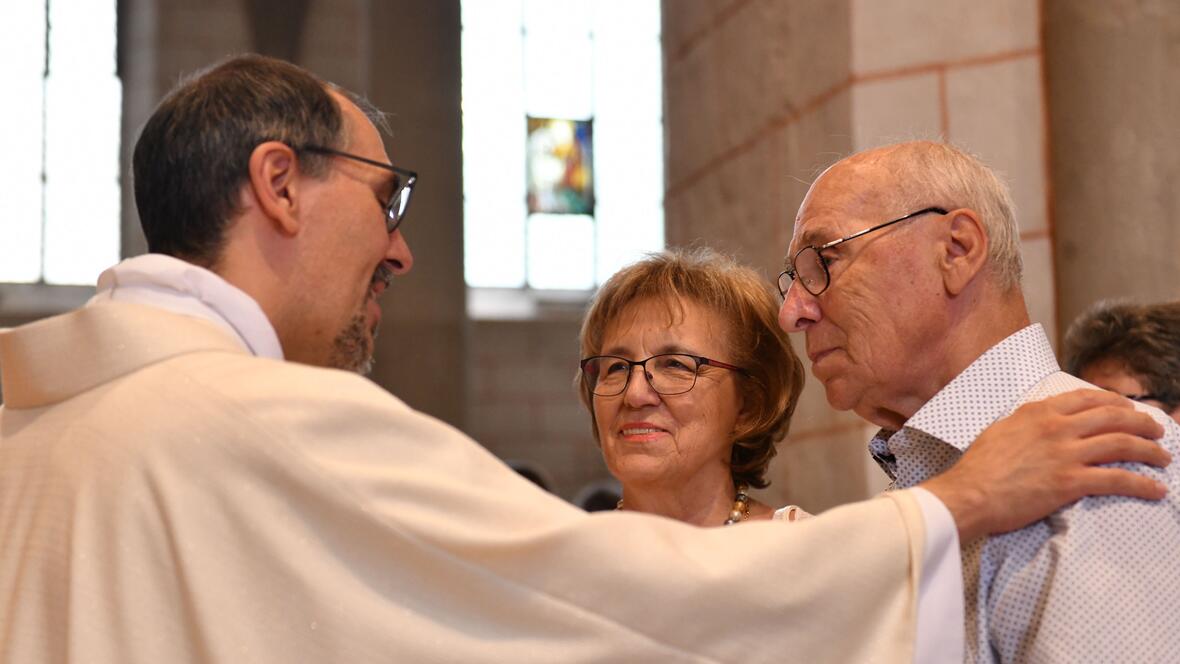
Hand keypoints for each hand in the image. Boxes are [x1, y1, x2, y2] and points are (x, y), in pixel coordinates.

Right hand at [920, 389, 1169, 542]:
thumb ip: (1027, 423)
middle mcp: (1056, 427)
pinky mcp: (1070, 482)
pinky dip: (1141, 484)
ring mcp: (1065, 453)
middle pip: (1113, 417)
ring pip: (1122, 444)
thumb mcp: (1001, 430)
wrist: (968, 493)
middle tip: (1156, 430)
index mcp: (1039, 412)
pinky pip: (1117, 479)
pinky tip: (1156, 489)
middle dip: (1142, 422)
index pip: (1087, 398)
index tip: (1128, 408)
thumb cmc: (978, 467)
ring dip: (1149, 450)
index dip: (1115, 402)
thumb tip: (1040, 423)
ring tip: (1163, 457)